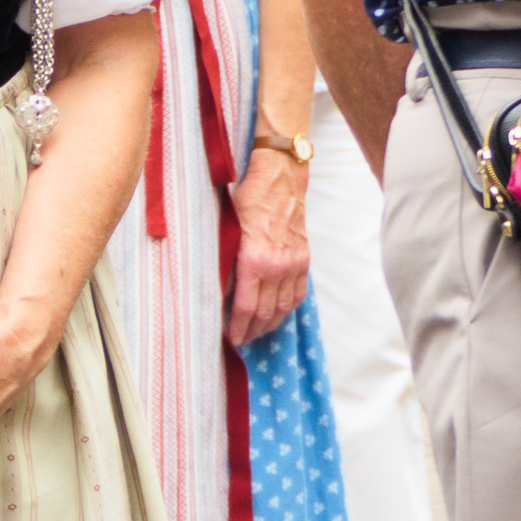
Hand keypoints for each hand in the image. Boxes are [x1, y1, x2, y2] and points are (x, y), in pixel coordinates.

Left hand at [228, 148, 310, 343]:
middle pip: (266, 313)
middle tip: (241, 341)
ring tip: (258, 333)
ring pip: (283, 307)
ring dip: (270, 324)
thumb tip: (217, 289)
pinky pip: (298, 293)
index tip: (231, 340)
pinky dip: (287, 308)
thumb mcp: (228, 229)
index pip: (246, 307)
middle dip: (252, 331)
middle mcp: (278, 267)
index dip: (238, 327)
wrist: (280, 179)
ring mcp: (294, 264)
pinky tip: (278, 315)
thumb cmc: (248, 198)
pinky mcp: (303, 259)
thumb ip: (225, 262)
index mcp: (255, 261)